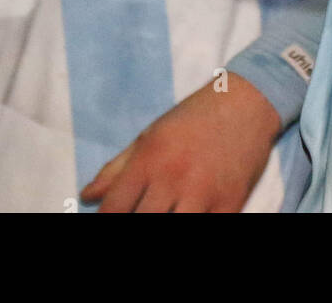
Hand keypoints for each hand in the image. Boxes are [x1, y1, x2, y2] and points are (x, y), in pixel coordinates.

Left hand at [80, 73, 281, 212]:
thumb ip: (116, 168)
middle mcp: (173, 177)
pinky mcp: (230, 205)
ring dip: (165, 225)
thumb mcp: (150, 135)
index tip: (110, 219)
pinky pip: (208, 228)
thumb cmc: (193, 118)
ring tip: (165, 213)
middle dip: (136, 223)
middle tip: (141, 215)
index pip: (114, 207)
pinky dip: (197, 226)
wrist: (246, 103)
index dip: (106, 220)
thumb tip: (86, 196)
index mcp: (149, 159)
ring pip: (174, 228)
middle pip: (141, 222)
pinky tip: (191, 215)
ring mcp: (203, 194)